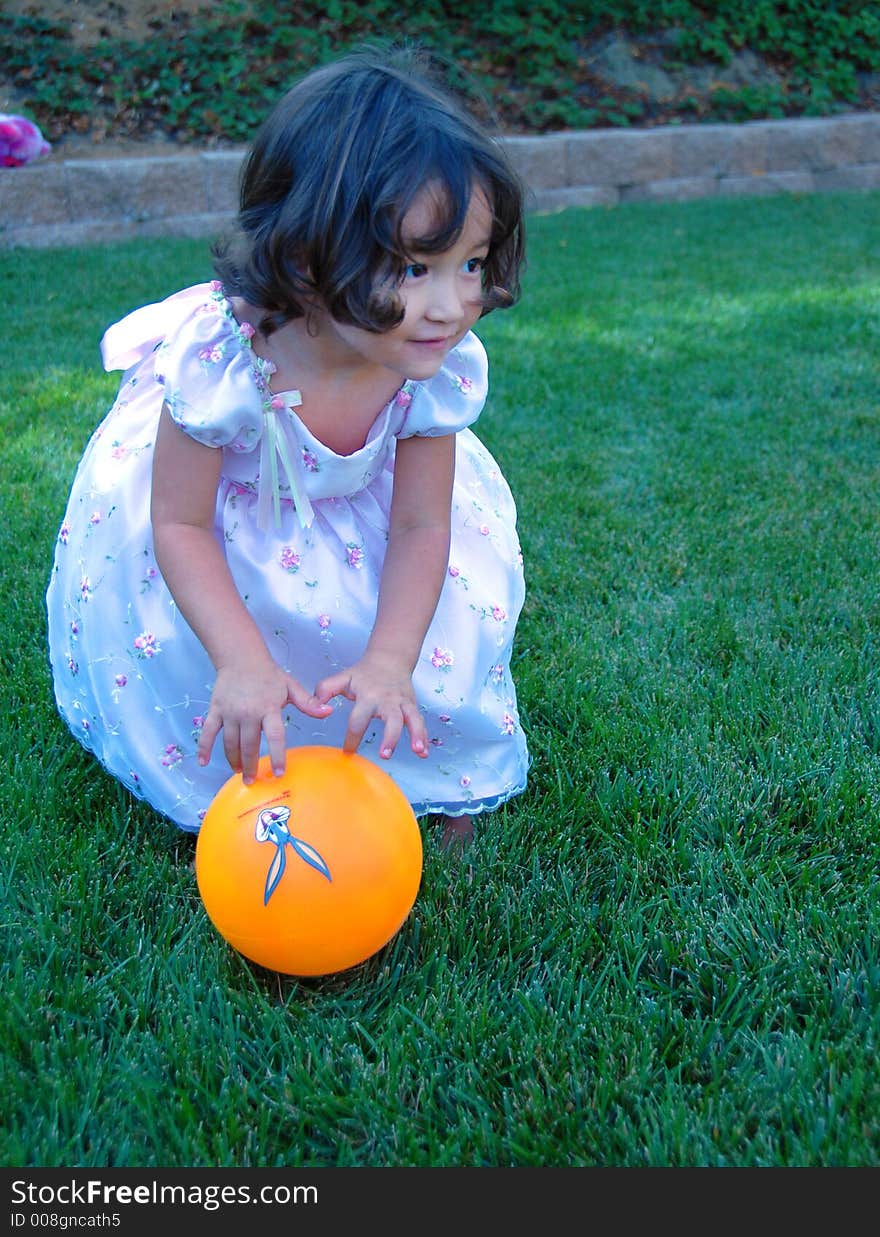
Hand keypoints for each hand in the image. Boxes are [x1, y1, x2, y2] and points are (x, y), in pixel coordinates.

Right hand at [197, 659, 332, 782]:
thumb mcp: (291, 687)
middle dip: (250, 766)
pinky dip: (204, 747)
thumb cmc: (269, 675)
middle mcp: (249, 712)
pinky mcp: (216, 710)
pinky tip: (203, 762)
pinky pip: (209, 732)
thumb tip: (329, 712)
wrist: (241, 658)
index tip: (279, 773)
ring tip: (238, 772)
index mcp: (269, 708)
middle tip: (252, 781)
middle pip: (249, 745)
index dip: (277, 756)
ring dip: (233, 760)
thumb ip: (308, 703)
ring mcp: (230, 712)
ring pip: (230, 742)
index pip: (275, 736)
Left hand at [314, 652, 427, 759]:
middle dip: (390, 737)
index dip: (352, 736)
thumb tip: (316, 706)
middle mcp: (387, 700)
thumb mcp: (343, 678)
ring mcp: (402, 703)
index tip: (347, 752)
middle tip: (385, 754)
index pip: (359, 719)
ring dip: (416, 735)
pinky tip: (424, 752)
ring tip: (418, 751)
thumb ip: (325, 690)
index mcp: (368, 695)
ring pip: (412, 719)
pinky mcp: (412, 706)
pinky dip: (424, 737)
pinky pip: (420, 722)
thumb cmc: (363, 674)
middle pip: (391, 718)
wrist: (389, 659)